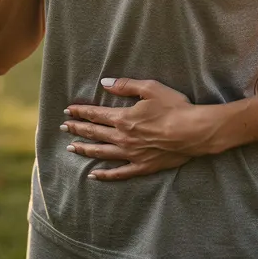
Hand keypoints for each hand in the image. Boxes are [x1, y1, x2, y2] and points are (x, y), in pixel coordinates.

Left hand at [62, 77, 224, 180]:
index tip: (68, 111)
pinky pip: (119, 173)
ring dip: (84, 149)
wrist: (194, 132)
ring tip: (71, 148)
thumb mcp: (151, 88)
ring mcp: (131, 154)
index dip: (80, 112)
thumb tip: (105, 83)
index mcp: (123, 118)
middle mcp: (123, 137)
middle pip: (94, 133)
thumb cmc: (175, 107)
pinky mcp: (142, 166)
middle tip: (63, 128)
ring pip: (101, 153)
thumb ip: (126, 85)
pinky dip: (105, 174)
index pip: (95, 114)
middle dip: (77, 129)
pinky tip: (94, 175)